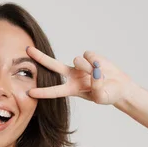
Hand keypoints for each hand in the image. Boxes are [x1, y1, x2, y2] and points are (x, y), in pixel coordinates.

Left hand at [25, 47, 139, 104]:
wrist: (120, 86)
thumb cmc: (109, 95)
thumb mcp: (102, 97)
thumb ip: (96, 87)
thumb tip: (94, 71)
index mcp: (72, 89)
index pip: (54, 91)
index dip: (42, 92)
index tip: (30, 93)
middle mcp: (72, 76)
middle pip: (52, 65)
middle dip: (40, 57)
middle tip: (27, 49)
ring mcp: (79, 66)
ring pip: (78, 61)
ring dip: (88, 67)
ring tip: (99, 75)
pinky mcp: (88, 56)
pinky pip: (89, 55)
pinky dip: (96, 61)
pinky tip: (101, 66)